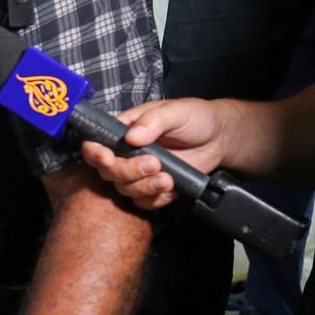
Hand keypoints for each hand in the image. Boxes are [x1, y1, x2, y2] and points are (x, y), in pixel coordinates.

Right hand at [81, 98, 232, 209]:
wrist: (218, 138)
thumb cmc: (195, 117)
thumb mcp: (175, 112)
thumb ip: (153, 121)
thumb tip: (132, 137)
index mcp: (124, 130)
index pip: (96, 143)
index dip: (95, 153)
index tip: (107, 159)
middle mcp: (127, 153)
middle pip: (109, 171)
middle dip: (128, 172)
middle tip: (154, 164)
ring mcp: (139, 172)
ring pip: (126, 189)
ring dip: (144, 187)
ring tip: (168, 179)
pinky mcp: (154, 188)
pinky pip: (144, 202)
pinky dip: (156, 199)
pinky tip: (173, 187)